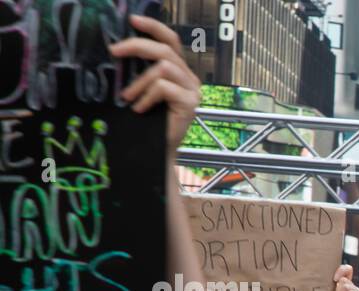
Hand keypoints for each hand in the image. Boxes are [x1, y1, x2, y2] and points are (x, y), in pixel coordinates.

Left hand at [113, 15, 200, 155]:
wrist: (157, 151)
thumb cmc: (147, 121)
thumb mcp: (142, 88)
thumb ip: (140, 70)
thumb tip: (118, 49)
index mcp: (178, 70)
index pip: (170, 40)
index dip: (153, 26)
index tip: (133, 20)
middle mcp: (189, 77)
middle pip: (166, 49)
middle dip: (137, 46)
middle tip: (114, 51)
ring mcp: (192, 90)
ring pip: (163, 68)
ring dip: (139, 81)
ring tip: (127, 96)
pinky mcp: (190, 103)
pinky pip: (164, 88)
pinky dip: (147, 96)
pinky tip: (139, 108)